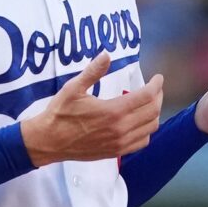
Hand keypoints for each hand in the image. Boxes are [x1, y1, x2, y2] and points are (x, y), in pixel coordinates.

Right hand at [21, 52, 163, 164]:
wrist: (48, 142)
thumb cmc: (59, 113)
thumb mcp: (73, 88)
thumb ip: (93, 71)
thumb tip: (106, 54)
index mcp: (113, 111)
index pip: (146, 97)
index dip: (156, 85)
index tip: (158, 78)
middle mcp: (120, 129)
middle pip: (153, 112)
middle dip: (158, 97)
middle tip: (155, 88)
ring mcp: (120, 143)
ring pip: (151, 128)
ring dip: (155, 113)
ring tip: (150, 103)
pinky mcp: (116, 152)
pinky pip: (142, 142)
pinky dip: (147, 130)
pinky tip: (141, 122)